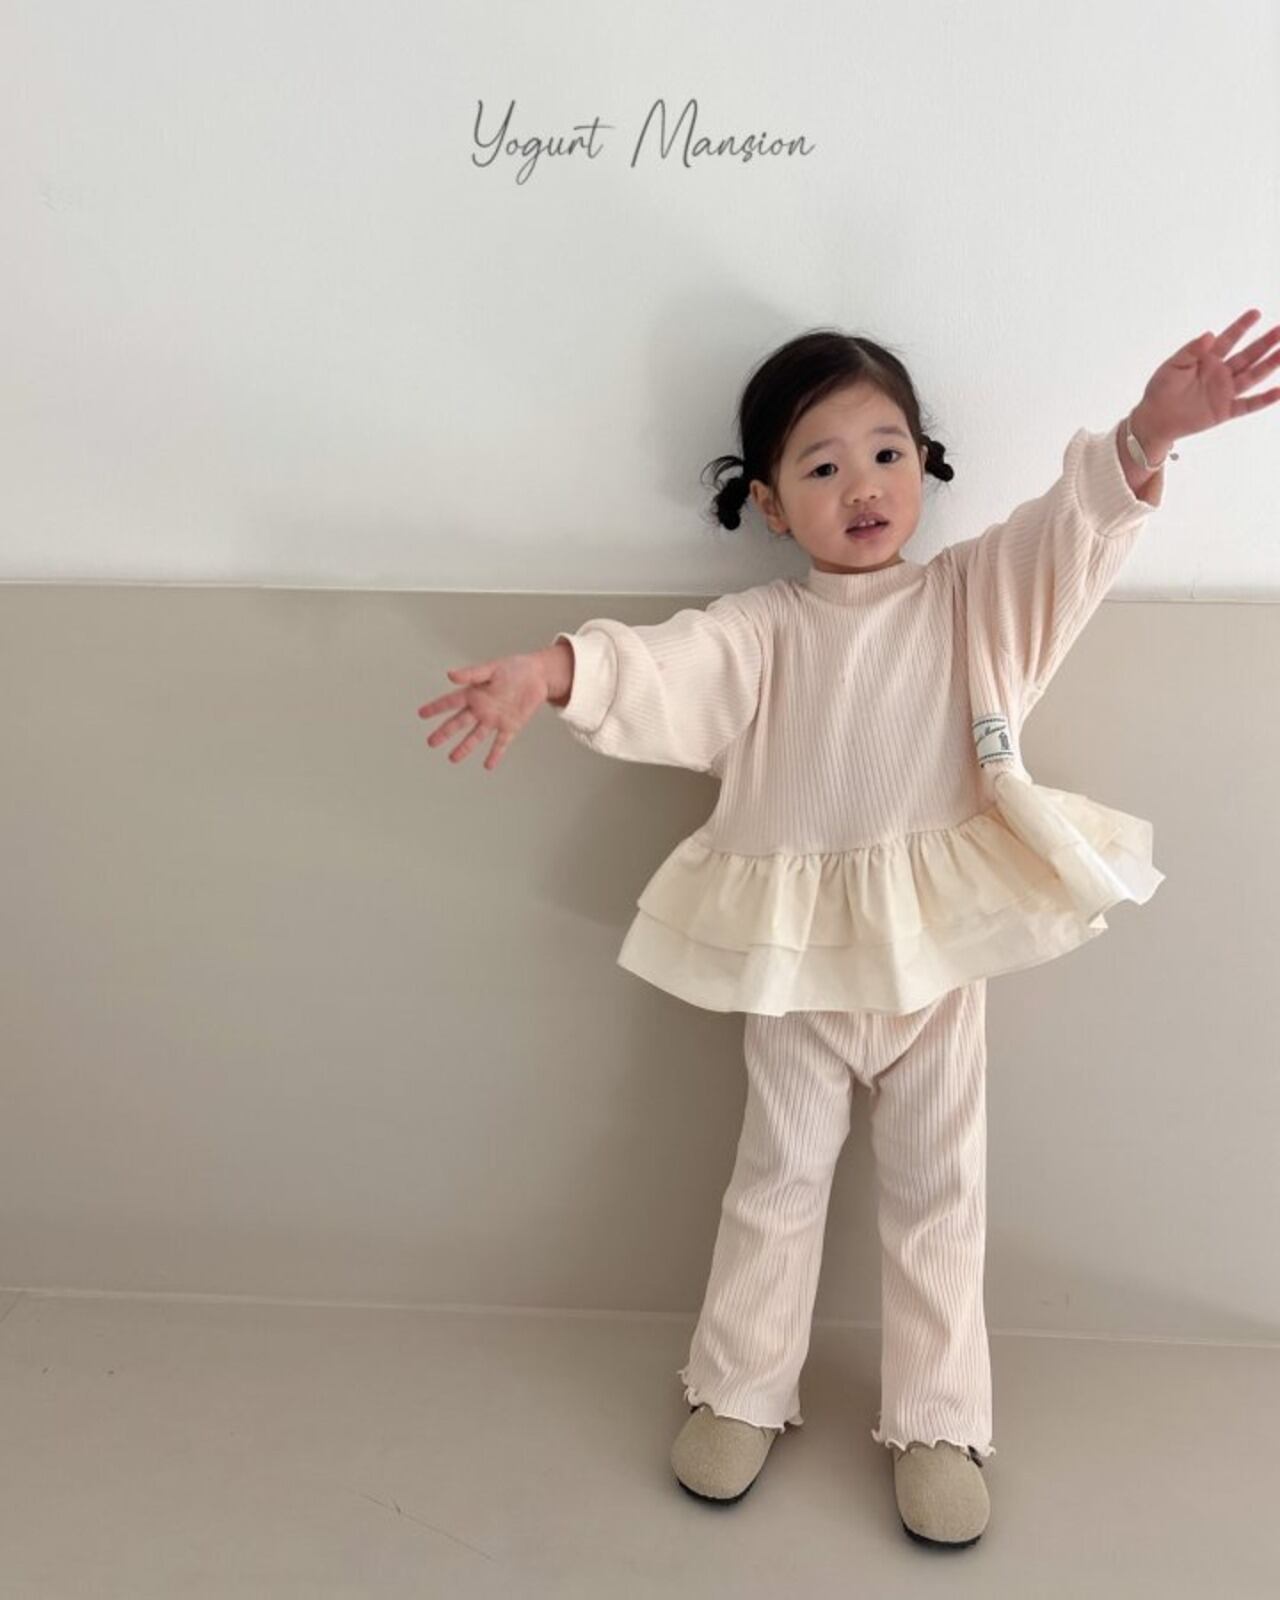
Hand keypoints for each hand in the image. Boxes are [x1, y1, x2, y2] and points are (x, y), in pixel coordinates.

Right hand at [417, 651, 549, 770]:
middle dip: (445, 732)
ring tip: (453, 759)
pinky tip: (488, 765)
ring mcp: (495, 719)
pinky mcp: (510, 726)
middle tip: (431, 743)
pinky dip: (495, 754)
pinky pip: (501, 743)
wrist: (538, 676)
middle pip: (459, 723)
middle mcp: (481, 709)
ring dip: (465, 747)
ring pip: (476, 736)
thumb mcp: (492, 668)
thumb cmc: (514, 669)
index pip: (451, 702)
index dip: (436, 708)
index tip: (421, 714)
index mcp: (475, 693)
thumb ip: (471, 674)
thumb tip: (450, 675)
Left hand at [1136, 307, 1279, 449]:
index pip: (1229, 340)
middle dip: (1265, 343)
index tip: (1256, 313)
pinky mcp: (1225, 410)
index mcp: (1207, 360)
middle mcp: (1220, 373)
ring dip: (1269, 365)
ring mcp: (1224, 392)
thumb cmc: (1160, 390)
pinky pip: (1248, 405)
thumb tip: (1210, 334)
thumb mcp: (1173, 366)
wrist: (1155, 419)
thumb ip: (1191, 350)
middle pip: (1247, 356)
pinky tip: (1279, 391)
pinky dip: (1264, 399)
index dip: (1242, 327)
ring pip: (1252, 376)